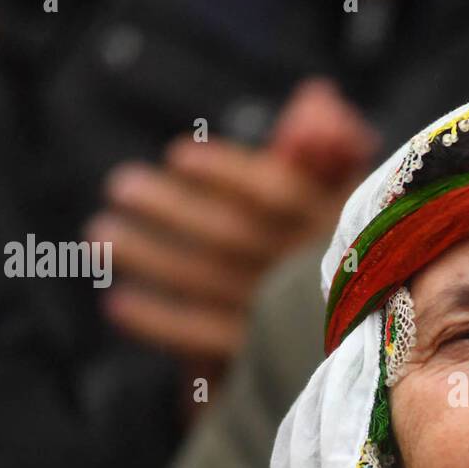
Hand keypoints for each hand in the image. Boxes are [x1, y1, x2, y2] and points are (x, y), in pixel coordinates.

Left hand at [90, 77, 378, 367]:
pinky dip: (160, 323)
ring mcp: (289, 322)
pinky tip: (118, 304)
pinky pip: (206, 340)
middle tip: (119, 185)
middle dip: (172, 210)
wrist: (368, 335)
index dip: (228, 175)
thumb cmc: (339, 235)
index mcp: (341, 223)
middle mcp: (316, 274)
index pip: (281, 196)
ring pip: (210, 283)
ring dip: (150, 257)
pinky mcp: (267, 364)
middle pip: (233, 237)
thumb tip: (314, 103)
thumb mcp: (346, 182)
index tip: (176, 156)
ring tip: (100, 233)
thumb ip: (330, 139)